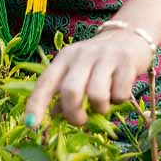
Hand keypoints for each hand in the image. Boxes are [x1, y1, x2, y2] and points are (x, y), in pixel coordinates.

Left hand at [24, 29, 154, 126]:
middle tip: (81, 120)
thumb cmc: (97, 60)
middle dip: (74, 114)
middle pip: (70, 91)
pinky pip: (120, 93)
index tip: (31, 124)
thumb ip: (64, 90)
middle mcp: (82, 54)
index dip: (36, 104)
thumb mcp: (77, 70)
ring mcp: (105, 56)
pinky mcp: (126, 61)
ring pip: (96, 94)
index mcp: (65, 57)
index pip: (46, 81)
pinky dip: (119, 100)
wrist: (128, 36)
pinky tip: (119, 90)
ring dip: (100, 108)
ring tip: (104, 104)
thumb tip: (53, 115)